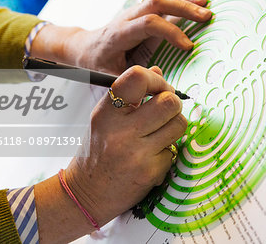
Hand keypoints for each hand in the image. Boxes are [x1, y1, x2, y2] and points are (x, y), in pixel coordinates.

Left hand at [31, 0, 210, 74]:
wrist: (84, 48)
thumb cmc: (97, 64)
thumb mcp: (111, 77)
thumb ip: (134, 81)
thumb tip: (160, 87)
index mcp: (120, 34)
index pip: (149, 24)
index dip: (171, 33)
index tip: (188, 46)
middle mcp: (127, 17)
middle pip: (156, 1)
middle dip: (184, 7)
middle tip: (206, 16)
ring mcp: (133, 10)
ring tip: (205, 3)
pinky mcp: (138, 9)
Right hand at [65, 65, 187, 225]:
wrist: (86, 193)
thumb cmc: (97, 152)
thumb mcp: (105, 118)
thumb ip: (130, 95)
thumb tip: (158, 71)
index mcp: (106, 113)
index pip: (137, 78)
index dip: (157, 80)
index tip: (159, 87)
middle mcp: (120, 131)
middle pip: (168, 101)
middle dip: (173, 102)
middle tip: (166, 110)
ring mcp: (136, 153)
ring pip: (179, 124)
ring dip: (174, 125)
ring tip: (160, 132)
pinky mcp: (150, 172)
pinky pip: (174, 150)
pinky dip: (167, 151)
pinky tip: (151, 156)